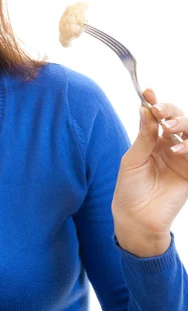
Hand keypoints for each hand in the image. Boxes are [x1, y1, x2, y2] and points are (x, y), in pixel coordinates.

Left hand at [112, 89, 187, 256]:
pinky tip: (177, 148)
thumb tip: (146, 109)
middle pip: (178, 119)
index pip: (158, 116)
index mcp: (153, 140)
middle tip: (160, 110)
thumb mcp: (132, 160)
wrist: (136, 218)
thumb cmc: (129, 189)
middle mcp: (169, 145)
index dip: (155, 102)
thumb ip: (144, 136)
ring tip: (169, 127)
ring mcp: (182, 157)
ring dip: (183, 123)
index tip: (147, 92)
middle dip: (171, 110)